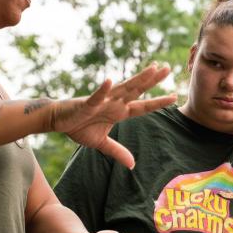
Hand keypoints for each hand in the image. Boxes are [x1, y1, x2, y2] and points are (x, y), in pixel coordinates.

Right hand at [50, 62, 175, 168]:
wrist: (57, 121)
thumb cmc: (79, 127)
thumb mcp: (101, 143)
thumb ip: (117, 151)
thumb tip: (132, 165)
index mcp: (119, 112)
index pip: (143, 106)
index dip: (158, 102)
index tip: (175, 96)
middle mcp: (114, 103)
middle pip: (137, 90)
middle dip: (152, 80)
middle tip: (168, 68)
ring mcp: (102, 101)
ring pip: (123, 88)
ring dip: (137, 79)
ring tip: (152, 69)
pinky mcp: (86, 104)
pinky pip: (96, 96)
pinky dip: (102, 90)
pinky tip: (110, 80)